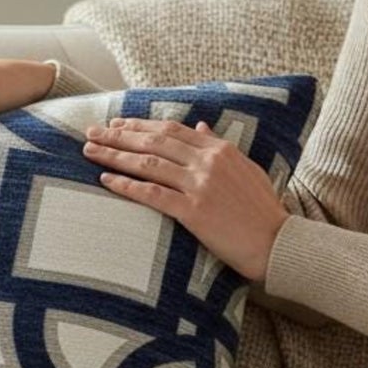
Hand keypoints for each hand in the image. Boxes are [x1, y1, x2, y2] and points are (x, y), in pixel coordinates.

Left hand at [82, 117, 288, 283]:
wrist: (278, 243)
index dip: (140, 124)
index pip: (171, 129)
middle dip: (118, 135)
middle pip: (154, 141)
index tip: (117, 123)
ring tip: (89, 151)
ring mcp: (201, 185)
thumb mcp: (246, 169)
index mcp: (220, 149)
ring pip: (148, 163)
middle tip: (91, 132)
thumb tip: (200, 125)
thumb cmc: (262, 211)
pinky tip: (106, 180)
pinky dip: (127, 185)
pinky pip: (152, 194)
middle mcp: (208, 162)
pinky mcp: (194, 211)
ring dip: (114, 155)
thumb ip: (219, 147)